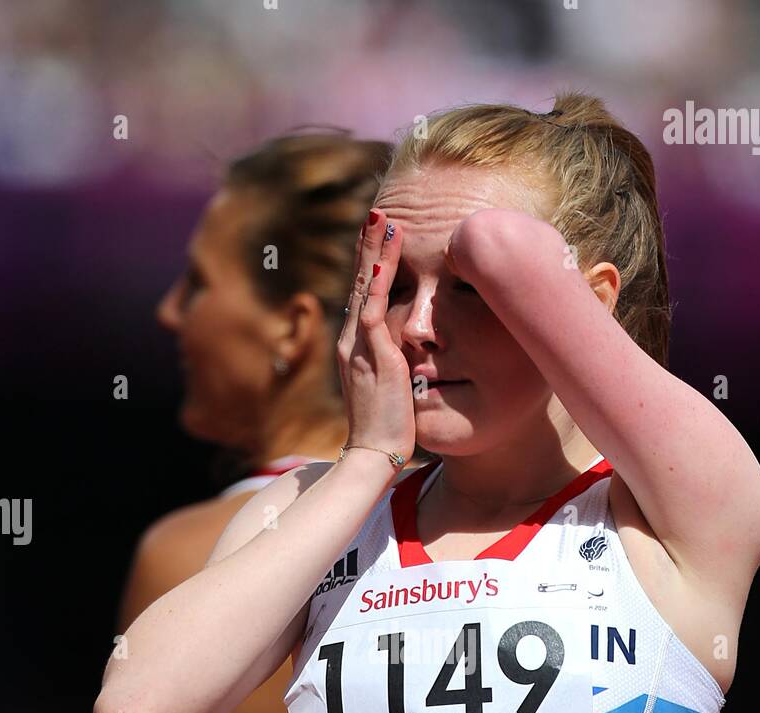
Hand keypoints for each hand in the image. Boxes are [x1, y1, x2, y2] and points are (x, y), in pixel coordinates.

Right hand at [337, 208, 414, 465]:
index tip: (380, 236)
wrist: (373, 453)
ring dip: (374, 251)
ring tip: (384, 218)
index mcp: (356, 347)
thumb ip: (395, 366)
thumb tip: (407, 355)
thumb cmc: (388, 429)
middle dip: (367, 246)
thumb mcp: (393, 388)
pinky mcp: (372, 354)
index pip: (362, 296)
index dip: (370, 264)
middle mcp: (351, 340)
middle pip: (357, 282)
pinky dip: (379, 278)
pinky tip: (386, 254)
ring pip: (364, 287)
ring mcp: (359, 345)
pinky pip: (373, 307)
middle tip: (378, 212)